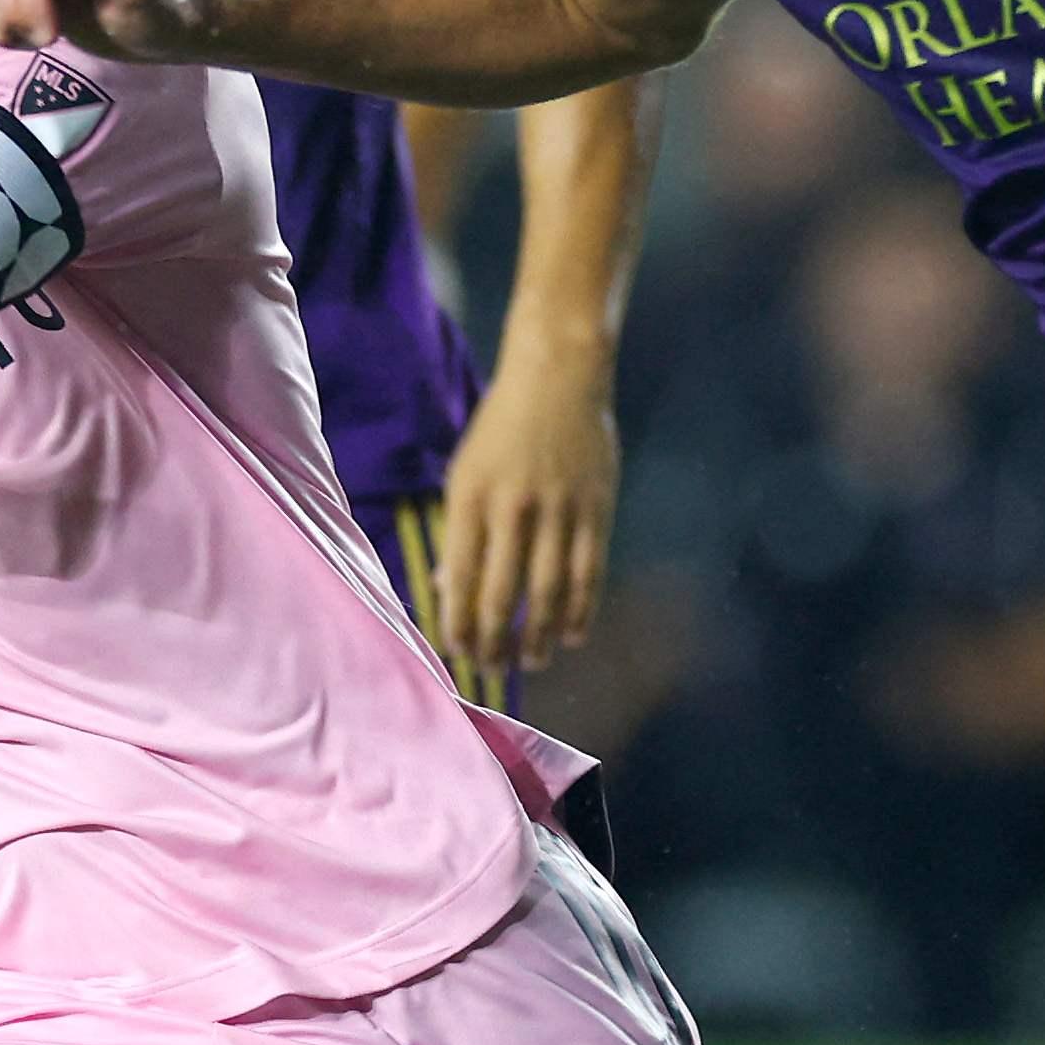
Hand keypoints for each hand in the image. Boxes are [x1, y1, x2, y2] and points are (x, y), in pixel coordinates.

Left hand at [433, 344, 619, 676]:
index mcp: (471, 498)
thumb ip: (460, 531)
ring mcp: (558, 511)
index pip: (461, 579)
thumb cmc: (503, 428)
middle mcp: (513, 508)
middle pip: (502, 596)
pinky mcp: (595, 510)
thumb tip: (449, 587)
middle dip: (494, 642)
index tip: (458, 652)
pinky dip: (579, 611)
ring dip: (538, 637)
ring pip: (548, 593)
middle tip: (492, 668)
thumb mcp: (465, 471)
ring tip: (531, 661)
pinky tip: (571, 636)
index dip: (458, 624)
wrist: (559, 376)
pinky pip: (588, 574)